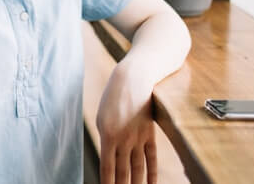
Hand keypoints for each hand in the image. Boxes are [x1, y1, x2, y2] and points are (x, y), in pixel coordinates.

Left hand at [96, 62, 157, 183]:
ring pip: (137, 170)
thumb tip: (109, 158)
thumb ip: (106, 139)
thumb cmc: (113, 98)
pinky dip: (152, 175)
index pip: (107, 168)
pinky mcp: (149, 134)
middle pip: (123, 173)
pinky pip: (151, 159)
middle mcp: (123, 139)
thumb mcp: (102, 117)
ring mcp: (138, 138)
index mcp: (107, 135)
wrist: (133, 79)